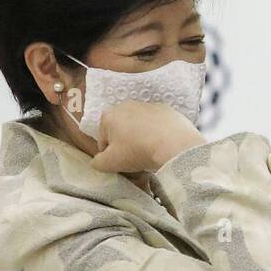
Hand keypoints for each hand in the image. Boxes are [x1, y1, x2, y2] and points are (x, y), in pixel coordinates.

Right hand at [90, 101, 204, 173]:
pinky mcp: (166, 109)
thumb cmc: (137, 151)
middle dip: (126, 145)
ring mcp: (147, 105)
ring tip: (150, 154)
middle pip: (121, 131)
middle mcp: (125, 105)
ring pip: (139, 127)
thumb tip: (96, 162)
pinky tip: (163, 145)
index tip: (121, 165)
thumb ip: (98, 163)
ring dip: (141, 138)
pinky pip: (157, 124)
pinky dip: (158, 133)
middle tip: (136, 160)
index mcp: (108, 116)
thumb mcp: (111, 163)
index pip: (103, 140)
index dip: (110, 156)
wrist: (174, 144)